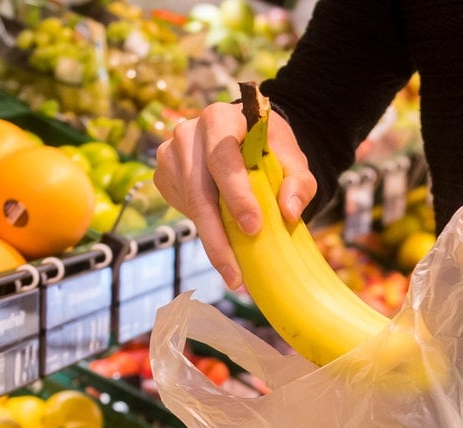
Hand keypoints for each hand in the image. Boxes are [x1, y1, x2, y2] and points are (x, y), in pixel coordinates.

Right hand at [154, 101, 316, 289]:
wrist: (243, 138)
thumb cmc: (268, 149)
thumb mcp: (292, 160)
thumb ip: (298, 183)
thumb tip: (289, 212)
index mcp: (220, 117)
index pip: (224, 158)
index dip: (236, 195)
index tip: (254, 228)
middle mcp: (188, 132)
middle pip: (199, 190)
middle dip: (218, 235)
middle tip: (236, 273)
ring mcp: (171, 154)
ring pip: (189, 205)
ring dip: (212, 242)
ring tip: (234, 274)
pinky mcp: (164, 175)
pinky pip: (183, 210)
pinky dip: (203, 231)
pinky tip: (222, 246)